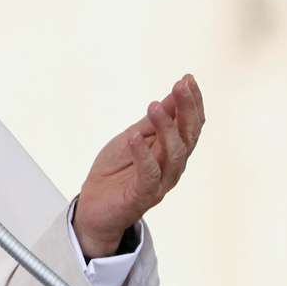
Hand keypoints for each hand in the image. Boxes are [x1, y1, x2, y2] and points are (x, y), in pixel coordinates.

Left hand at [73, 74, 204, 258]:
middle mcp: (172, 167)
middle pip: (188, 137)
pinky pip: (148, 175)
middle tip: (180, 86)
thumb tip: (174, 94)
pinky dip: (143, 155)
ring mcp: (160, 183)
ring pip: (174, 155)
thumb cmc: (116, 171)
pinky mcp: (142, 196)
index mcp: (171, 152)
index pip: (190, 125)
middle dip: (187, 110)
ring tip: (154, 106)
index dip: (192, 103)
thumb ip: (153, 121)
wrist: (94, 206)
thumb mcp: (133, 137)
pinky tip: (135, 137)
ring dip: (166, 128)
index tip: (188, 78)